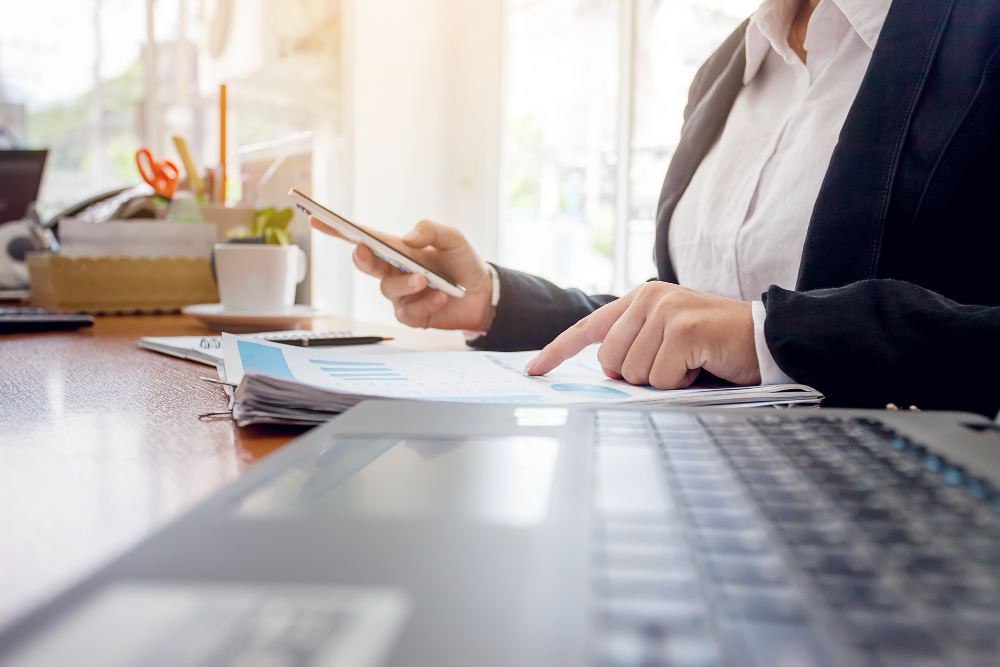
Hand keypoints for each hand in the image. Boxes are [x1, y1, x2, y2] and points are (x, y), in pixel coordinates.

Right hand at [311, 217, 494, 330]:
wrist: (484, 295)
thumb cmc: (464, 263)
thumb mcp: (454, 239)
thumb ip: (431, 230)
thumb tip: (407, 237)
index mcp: (398, 249)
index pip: (363, 237)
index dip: (338, 229)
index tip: (317, 218)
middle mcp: (393, 272)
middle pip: (365, 264)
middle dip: (363, 257)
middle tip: (366, 251)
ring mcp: (401, 296)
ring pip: (388, 289)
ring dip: (406, 283)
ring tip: (427, 280)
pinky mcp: (412, 316)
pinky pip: (408, 312)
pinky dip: (426, 303)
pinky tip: (442, 297)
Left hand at [524, 282, 760, 388]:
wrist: (766, 337)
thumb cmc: (714, 346)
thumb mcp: (667, 340)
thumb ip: (634, 346)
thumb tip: (605, 373)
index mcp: (639, 299)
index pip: (588, 328)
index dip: (557, 351)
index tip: (533, 371)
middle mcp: (648, 298)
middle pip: (610, 362)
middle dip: (639, 376)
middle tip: (674, 365)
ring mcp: (665, 310)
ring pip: (635, 374)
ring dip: (665, 379)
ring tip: (692, 361)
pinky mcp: (683, 328)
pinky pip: (661, 378)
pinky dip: (683, 382)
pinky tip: (702, 364)